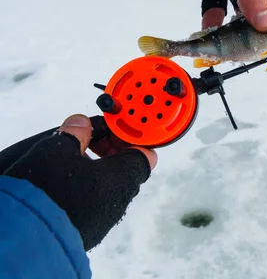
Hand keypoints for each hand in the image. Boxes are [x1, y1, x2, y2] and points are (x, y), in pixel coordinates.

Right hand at [0, 114, 156, 250]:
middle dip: (113, 149)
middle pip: (128, 168)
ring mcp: (107, 218)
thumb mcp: (56, 150)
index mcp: (122, 176)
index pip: (145, 153)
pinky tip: (68, 181)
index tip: (115, 127)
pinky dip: (90, 187)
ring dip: (99, 168)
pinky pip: (99, 202)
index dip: (130, 136)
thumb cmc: (45, 191)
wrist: (27, 237)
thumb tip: (82, 124)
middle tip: (92, 138)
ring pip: (113, 185)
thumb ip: (75, 133)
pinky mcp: (91, 230)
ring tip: (74, 158)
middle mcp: (121, 199)